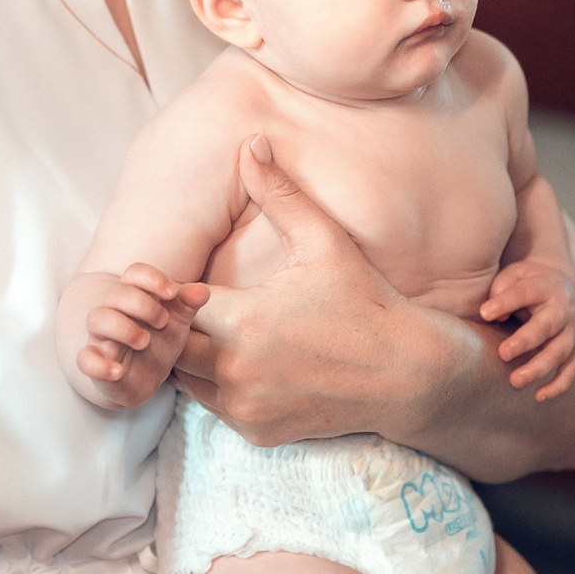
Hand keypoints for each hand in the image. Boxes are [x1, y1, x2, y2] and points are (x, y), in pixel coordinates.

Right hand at [77, 264, 207, 407]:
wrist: (144, 379)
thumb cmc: (159, 341)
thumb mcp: (178, 322)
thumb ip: (188, 304)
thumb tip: (201, 290)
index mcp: (135, 296)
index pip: (134, 272)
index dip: (152, 278)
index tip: (172, 293)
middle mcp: (114, 312)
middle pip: (115, 294)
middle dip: (142, 304)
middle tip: (163, 322)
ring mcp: (101, 337)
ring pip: (96, 319)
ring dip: (123, 328)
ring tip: (144, 341)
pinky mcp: (95, 363)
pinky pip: (84, 359)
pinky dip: (99, 365)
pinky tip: (118, 371)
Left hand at [176, 136, 439, 447]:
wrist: (405, 373)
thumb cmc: (363, 300)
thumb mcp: (322, 240)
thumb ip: (278, 192)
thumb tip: (251, 141)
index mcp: (242, 321)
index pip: (173, 307)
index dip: (175, 294)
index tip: (195, 285)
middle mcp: (235, 371)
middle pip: (169, 348)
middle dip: (178, 328)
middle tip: (202, 310)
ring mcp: (245, 406)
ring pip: (186, 382)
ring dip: (193, 359)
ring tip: (224, 333)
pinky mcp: (257, 432)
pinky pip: (215, 408)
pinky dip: (220, 387)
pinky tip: (250, 362)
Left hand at [479, 259, 574, 400]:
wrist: (562, 288)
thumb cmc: (527, 284)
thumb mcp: (514, 275)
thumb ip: (501, 290)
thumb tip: (492, 315)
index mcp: (546, 286)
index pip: (526, 292)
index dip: (505, 302)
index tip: (484, 314)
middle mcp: (563, 310)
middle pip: (547, 326)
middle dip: (526, 341)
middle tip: (503, 354)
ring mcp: (571, 331)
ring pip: (560, 352)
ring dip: (539, 368)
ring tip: (515, 381)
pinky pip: (571, 370)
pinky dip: (558, 385)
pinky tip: (539, 396)